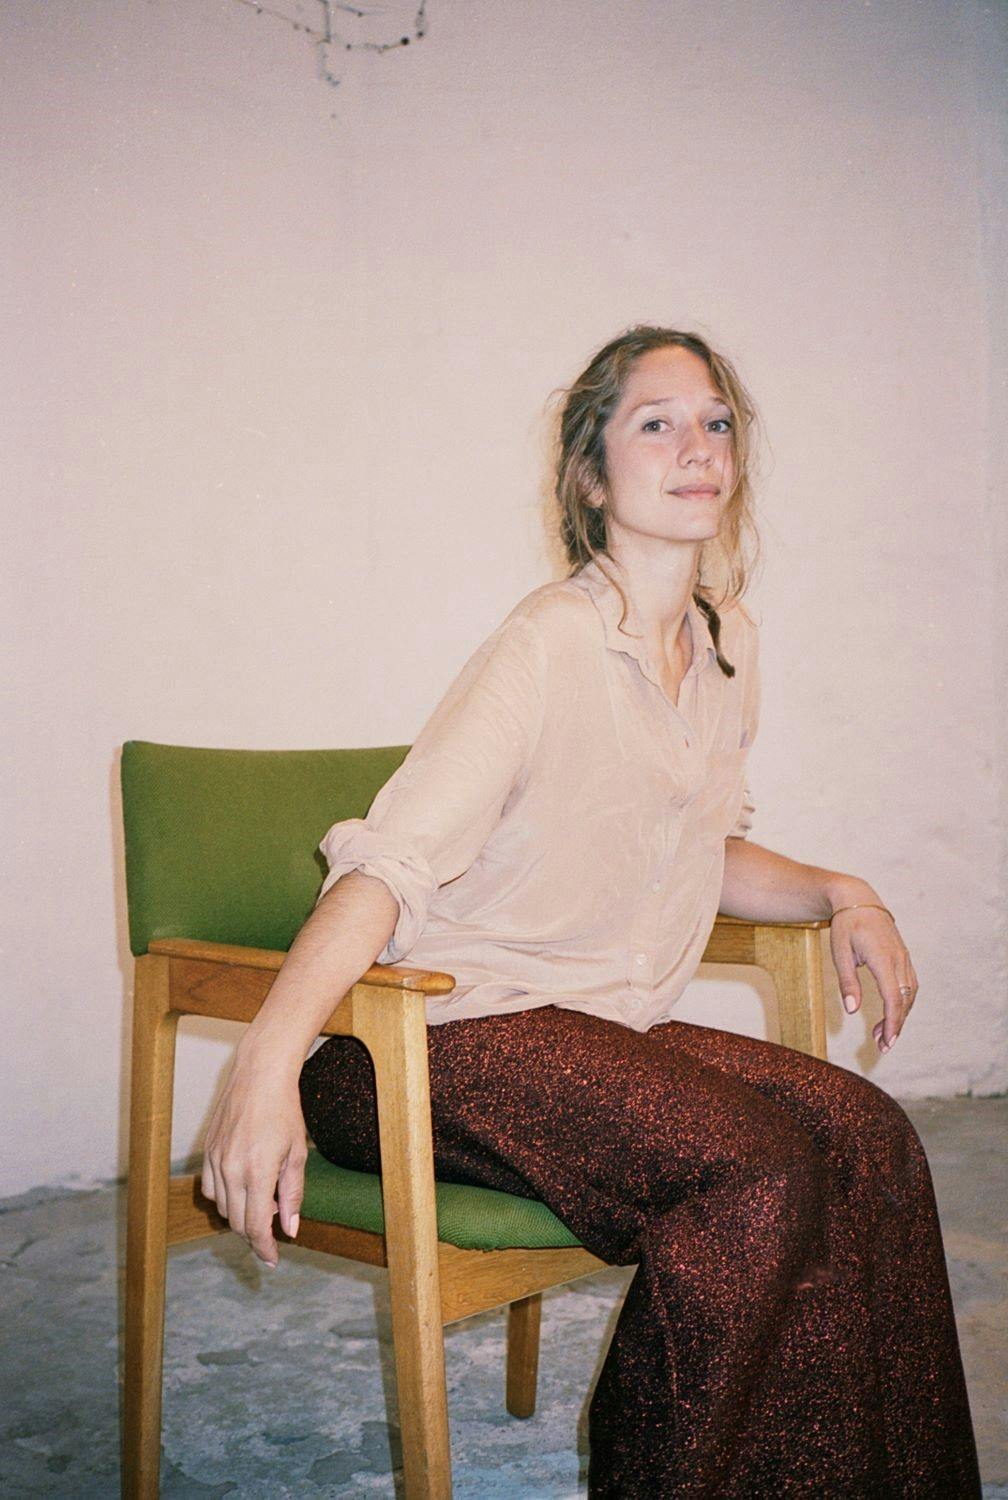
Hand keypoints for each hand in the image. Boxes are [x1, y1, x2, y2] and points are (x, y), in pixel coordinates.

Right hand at [201, 1041, 307, 1266]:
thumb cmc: (285, 1110)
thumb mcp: (297, 1153)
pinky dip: (225, 1197)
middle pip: (238, 1222)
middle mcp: (230, 1169)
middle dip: (255, 1234)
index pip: (256, 1227)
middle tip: (274, 1231)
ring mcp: (215, 1160)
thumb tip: (291, 1228)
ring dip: (241, 1215)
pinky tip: (242, 1187)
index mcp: (256, 1172)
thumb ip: (292, 1194)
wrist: (260, 1074)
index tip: (273, 1260)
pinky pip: (210, 1188)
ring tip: (263, 1203)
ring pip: (223, 1208)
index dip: (265, 1249)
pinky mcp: (207, 1150)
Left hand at [829, 904, 917, 1053]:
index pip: (894, 997)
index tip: (887, 1042)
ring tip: (882, 1034)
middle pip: (905, 1000)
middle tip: (882, 1046)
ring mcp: (904, 957)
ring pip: (910, 994)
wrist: (858, 899)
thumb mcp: (839, 953)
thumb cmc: (846, 925)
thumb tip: (852, 1010)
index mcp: (883, 958)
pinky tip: (891, 1013)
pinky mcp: (903, 957)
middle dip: (896, 1025)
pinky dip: (903, 1002)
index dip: (893, 1022)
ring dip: (900, 1015)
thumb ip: (847, 982)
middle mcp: (899, 959)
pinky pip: (910, 985)